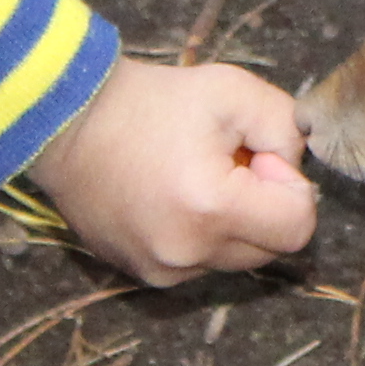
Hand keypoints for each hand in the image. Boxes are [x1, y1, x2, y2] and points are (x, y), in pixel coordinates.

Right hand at [30, 55, 315, 285]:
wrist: (65, 121)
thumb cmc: (150, 102)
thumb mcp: (234, 91)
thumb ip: (287, 129)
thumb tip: (292, 171)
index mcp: (211, 210)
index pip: (298, 228)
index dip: (289, 186)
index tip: (255, 156)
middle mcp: (185, 254)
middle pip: (270, 248)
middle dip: (264, 205)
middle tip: (227, 162)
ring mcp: (160, 271)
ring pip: (235, 258)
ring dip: (232, 222)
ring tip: (195, 177)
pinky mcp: (142, 274)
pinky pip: (199, 263)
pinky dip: (201, 235)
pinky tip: (171, 196)